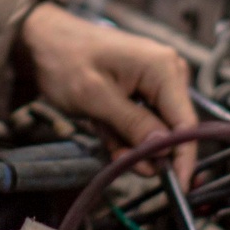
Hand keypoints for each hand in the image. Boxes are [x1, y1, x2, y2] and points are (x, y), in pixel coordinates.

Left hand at [19, 2, 196, 186]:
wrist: (43, 41)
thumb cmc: (65, 58)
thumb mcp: (95, 97)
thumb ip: (132, 123)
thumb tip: (163, 150)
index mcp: (163, 68)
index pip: (186, 124)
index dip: (183, 159)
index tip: (178, 188)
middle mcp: (167, 72)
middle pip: (172, 129)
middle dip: (146, 150)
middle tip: (118, 157)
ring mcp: (155, 81)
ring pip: (154, 130)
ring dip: (130, 142)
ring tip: (103, 132)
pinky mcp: (143, 90)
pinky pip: (142, 123)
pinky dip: (123, 132)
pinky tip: (104, 126)